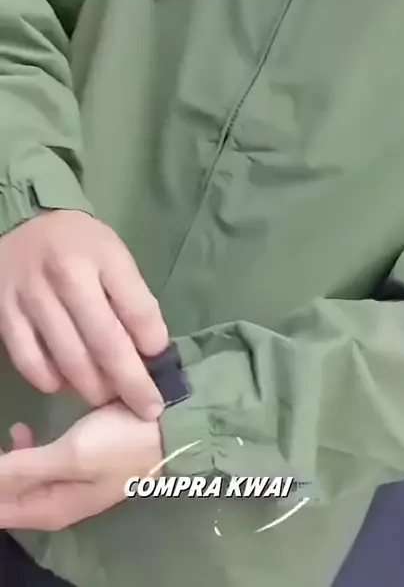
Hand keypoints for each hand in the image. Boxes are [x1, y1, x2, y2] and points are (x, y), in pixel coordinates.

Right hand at [0, 210, 166, 418]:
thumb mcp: (114, 255)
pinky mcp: (4, 314)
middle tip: (147, 407)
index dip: (154, 344)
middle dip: (132, 383)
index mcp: (103, 255)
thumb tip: (149, 351)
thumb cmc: (80, 244)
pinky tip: (66, 383)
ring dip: (94, 389)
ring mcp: (32, 297)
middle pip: (106, 343)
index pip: (138, 309)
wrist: (23, 223)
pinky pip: (31, 363)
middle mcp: (67, 275)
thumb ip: (131, 297)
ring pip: (69, 360)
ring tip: (108, 397)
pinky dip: (52, 382)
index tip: (161, 362)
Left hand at [0, 402, 162, 529]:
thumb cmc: (122, 442)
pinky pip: (37, 467)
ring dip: (7, 462)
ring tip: (9, 432)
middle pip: (6, 498)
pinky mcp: (79, 465)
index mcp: (51, 510)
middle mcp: (56, 504)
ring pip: (20, 481)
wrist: (174, 431)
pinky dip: (25, 452)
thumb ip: (23, 468)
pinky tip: (26, 431)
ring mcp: (69, 485)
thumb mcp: (71, 454)